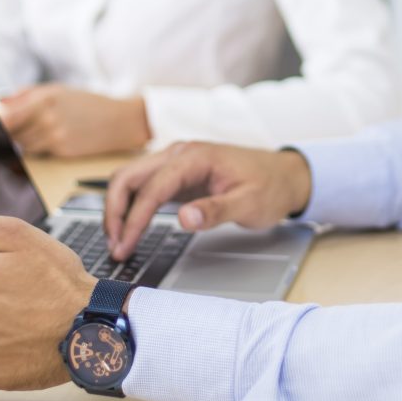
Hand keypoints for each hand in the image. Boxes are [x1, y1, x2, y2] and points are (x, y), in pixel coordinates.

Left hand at [0, 84, 150, 157]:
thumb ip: (26, 95)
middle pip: (12, 132)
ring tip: (38, 131)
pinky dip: (38, 148)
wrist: (118, 121)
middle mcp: (47, 118)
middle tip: (11, 128)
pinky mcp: (61, 151)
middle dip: (10, 131)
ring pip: (24, 144)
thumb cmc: (86, 103)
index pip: (6, 116)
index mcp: (44, 98)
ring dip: (24, 140)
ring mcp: (54, 136)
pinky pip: (38, 153)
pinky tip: (49, 140)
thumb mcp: (57, 90)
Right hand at [104, 142, 311, 260]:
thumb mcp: (249, 203)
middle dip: (115, 211)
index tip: (126, 245)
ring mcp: (176, 163)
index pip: (152, 187)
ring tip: (118, 242)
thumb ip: (216, 211)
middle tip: (115, 246)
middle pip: (129, 176)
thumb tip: (184, 218)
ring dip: (119, 209)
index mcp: (195, 157)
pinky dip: (132, 207)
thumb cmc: (270, 186)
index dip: (134, 218)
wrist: (286, 176)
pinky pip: (144, 187)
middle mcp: (180, 154)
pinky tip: (131, 229)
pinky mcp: (178, 175)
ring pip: (131, 180)